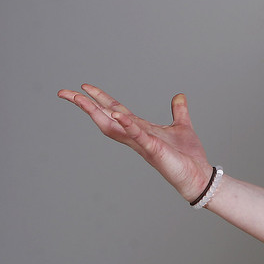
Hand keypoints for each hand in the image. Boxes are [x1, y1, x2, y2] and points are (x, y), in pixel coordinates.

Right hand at [58, 84, 212, 202]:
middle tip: (65, 92)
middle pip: (106, 118)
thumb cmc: (186, 155)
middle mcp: (136, 136)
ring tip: (81, 99)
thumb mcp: (181, 126)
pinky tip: (119, 115)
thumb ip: (178, 111)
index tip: (85, 87)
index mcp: (141, 129)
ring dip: (97, 113)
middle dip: (86, 105)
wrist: (198, 176)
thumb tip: (179, 96)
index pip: (115, 110)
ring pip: (114, 127)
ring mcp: (142, 144)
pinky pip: (138, 136)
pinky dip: (128, 125)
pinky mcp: (154, 150)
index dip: (101, 98)